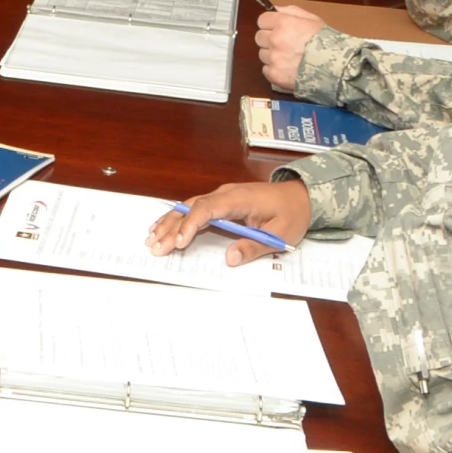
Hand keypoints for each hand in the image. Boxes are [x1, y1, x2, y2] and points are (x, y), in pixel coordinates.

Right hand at [147, 180, 313, 266]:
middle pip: (191, 207)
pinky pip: (194, 208)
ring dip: (169, 222)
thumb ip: (254, 247)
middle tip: (155, 247)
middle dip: (171, 227)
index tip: (178, 242)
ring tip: (151, 239)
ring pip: (188, 206)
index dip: (190, 224)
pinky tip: (163, 227)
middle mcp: (225, 193)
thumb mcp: (281, 235)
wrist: (300, 197)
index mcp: (240, 198)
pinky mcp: (220, 202)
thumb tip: (229, 259)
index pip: (207, 208)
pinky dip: (177, 218)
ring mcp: (221, 196)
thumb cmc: (292, 214)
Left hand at [255, 5, 325, 91]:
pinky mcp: (275, 75)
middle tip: (284, 44)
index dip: (269, 24)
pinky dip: (274, 69)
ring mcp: (274, 58)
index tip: (275, 28)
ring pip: (262, 54)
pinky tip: (287, 69)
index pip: (262, 20)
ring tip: (289, 58)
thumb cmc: (327, 42)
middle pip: (259, 37)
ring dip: (272, 55)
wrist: (337, 68)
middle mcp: (275, 39)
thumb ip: (291, 11)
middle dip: (269, 39)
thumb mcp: (313, 20)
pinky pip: (266, 70)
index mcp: (283, 23)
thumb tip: (275, 9)